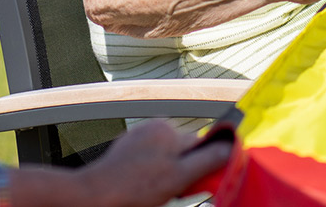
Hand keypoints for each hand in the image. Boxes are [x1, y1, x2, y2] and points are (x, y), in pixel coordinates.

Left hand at [76, 120, 230, 206]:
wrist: (95, 195)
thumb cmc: (133, 188)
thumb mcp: (178, 178)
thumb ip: (207, 161)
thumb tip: (230, 149)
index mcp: (168, 131)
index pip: (200, 144)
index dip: (202, 165)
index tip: (196, 180)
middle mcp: (153, 128)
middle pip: (182, 149)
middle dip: (182, 169)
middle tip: (172, 188)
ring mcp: (138, 137)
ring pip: (165, 155)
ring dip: (166, 171)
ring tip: (153, 188)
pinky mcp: (126, 148)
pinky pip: (149, 158)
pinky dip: (150, 171)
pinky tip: (142, 185)